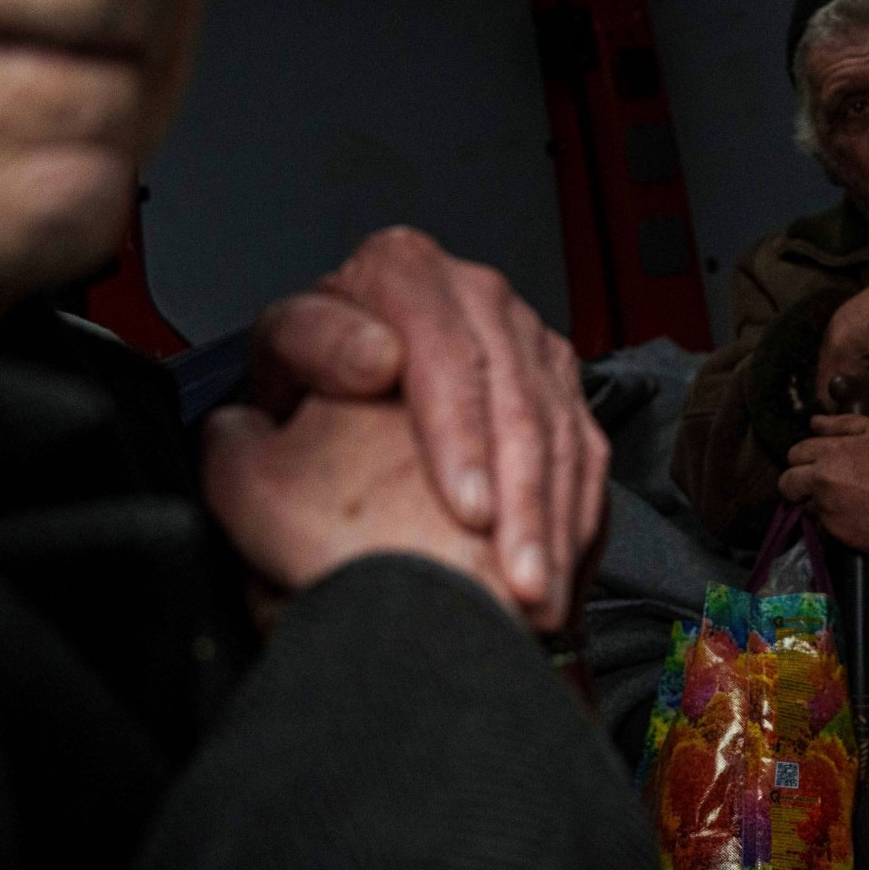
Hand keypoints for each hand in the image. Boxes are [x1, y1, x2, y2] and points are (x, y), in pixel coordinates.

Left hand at [247, 227, 607, 630]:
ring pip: (559, 434)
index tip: (467, 509)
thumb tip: (376, 359)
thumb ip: (311, 345)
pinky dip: (573, 524)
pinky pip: (585, 454)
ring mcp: (524, 334)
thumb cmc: (307, 377)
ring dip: (552, 525)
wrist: (342, 383)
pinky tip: (559, 581)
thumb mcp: (283, 351)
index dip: (465, 437)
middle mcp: (475, 293)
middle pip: (516, 401)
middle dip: (522, 500)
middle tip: (516, 581)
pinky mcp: (558, 380)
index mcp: (404, 270)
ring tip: (539, 600)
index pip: (449, 355)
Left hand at [777, 414, 868, 554]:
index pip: (795, 453)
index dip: (804, 457)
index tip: (817, 463)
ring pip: (802, 504)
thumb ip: (842, 423)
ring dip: (815, 501)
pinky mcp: (831, 531)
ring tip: (840, 499)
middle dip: (796, 482)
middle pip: (786, 482)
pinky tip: (849, 514)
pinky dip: (829, 520)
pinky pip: (819, 524)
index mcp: (829, 452)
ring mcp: (825, 507)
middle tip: (817, 483)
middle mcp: (820, 479)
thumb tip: (814, 421)